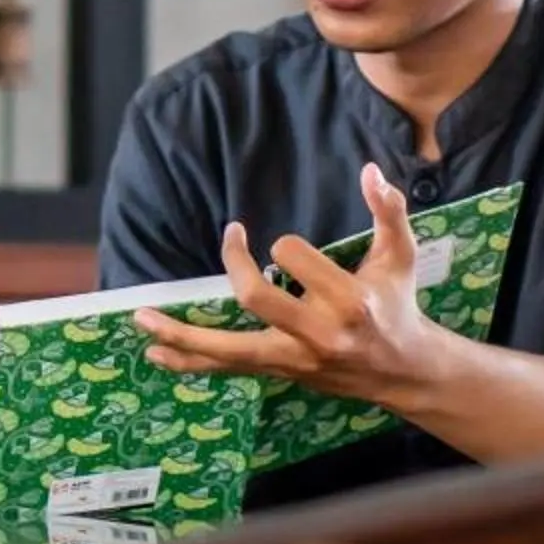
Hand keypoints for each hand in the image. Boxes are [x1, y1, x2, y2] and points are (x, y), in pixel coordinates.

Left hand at [129, 164, 449, 410]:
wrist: (402, 371)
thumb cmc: (396, 305)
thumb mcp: (401, 256)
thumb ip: (389, 212)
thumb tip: (371, 170)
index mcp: (349, 301)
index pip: (294, 258)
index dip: (285, 245)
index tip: (285, 244)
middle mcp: (317, 333)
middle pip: (256, 299)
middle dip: (235, 265)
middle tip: (231, 238)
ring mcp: (293, 359)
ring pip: (228, 350)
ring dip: (182, 335)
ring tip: (141, 318)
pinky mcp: (278, 373)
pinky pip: (226, 370)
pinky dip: (190, 362)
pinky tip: (156, 353)